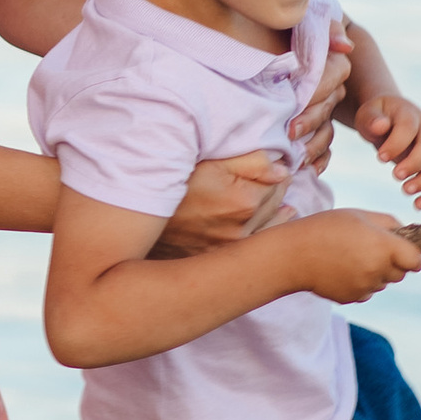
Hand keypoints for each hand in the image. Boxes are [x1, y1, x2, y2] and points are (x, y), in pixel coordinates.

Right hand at [155, 152, 291, 256]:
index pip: (278, 182)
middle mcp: (241, 230)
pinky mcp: (217, 258)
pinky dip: (265, 231)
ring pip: (269, 227)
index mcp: (244, 202)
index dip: (277, 171)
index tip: (275, 165)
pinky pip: (252, 245)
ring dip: (275, 212)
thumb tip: (282, 170)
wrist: (138, 214)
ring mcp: (229, 249)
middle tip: (276, 178)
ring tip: (281, 202)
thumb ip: (250, 161)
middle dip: (277, 190)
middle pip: (275, 204)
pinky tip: (274, 222)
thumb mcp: (209, 161)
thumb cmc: (172, 180)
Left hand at [289, 36, 356, 178]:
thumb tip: (345, 45)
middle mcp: (330, 88)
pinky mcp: (314, 127)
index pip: (333, 77)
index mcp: (330, 63)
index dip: (317, 90)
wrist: (265, 42)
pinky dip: (320, 159)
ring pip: (327, 131)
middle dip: (310, 121)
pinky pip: (325, 146)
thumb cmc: (284, 31)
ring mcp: (323, 109)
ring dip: (314, 145)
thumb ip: (327, 29)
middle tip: (289, 130)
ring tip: (297, 155)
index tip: (295, 101)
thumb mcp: (302, 22)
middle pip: (328, 107)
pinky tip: (312, 168)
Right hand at [303, 209, 420, 303]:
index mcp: (384, 247)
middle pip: (401, 274)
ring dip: (375, 273)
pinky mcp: (353, 298)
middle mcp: (378, 270)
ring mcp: (365, 287)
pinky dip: (359, 283)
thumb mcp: (360, 215)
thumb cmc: (327, 228)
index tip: (406, 252)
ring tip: (350, 256)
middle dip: (392, 263)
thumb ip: (388, 223)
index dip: (414, 257)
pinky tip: (341, 269)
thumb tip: (405, 233)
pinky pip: (366, 292)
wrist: (294, 254)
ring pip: (382, 283)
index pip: (417, 261)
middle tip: (370, 248)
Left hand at [353, 91, 420, 209]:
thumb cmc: (376, 117)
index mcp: (409, 114)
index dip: (397, 143)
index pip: (409, 127)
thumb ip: (371, 119)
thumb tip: (380, 126)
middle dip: (415, 163)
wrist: (389, 117)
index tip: (380, 158)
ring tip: (406, 191)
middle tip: (396, 175)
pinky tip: (418, 206)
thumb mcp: (368, 113)